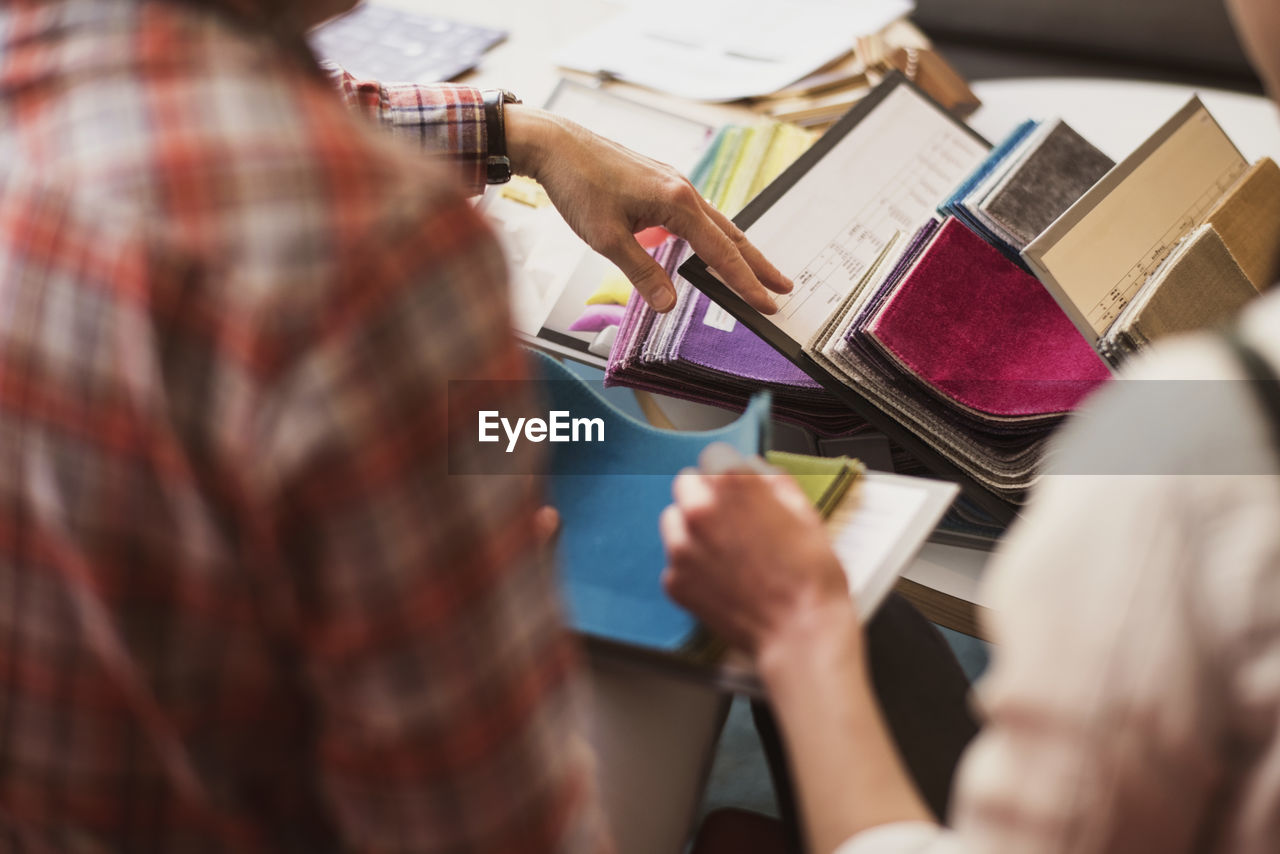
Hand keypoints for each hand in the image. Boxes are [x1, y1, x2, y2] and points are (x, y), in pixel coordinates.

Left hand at [506, 106, 791, 313]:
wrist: (556, 145)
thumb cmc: (578, 185)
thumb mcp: (607, 238)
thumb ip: (642, 273)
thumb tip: (668, 305)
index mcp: (677, 202)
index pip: (721, 252)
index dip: (745, 283)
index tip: (767, 304)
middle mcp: (683, 189)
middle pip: (731, 235)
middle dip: (758, 265)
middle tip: (783, 287)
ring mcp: (674, 184)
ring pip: (717, 224)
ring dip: (739, 250)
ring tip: (757, 271)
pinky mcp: (662, 184)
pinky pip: (699, 215)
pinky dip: (715, 236)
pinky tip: (712, 246)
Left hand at [659, 444, 856, 657]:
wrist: (800, 633)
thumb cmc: (811, 576)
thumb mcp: (805, 514)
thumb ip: (774, 481)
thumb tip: (756, 468)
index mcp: (733, 486)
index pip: (714, 456)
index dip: (731, 473)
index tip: (738, 486)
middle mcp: (700, 510)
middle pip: (686, 483)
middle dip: (705, 495)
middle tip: (731, 518)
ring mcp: (681, 548)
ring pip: (673, 519)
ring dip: (691, 527)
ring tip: (725, 550)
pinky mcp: (674, 580)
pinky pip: (674, 560)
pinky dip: (692, 566)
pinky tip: (721, 578)